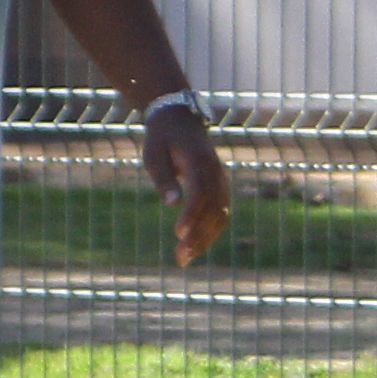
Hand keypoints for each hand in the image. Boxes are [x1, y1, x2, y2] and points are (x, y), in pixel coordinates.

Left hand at [144, 109, 232, 264]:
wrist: (180, 119)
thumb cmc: (162, 138)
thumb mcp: (154, 155)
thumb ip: (164, 178)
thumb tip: (172, 203)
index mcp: (199, 161)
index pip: (200, 193)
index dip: (191, 215)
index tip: (178, 234)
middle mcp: (215, 171)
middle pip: (213, 209)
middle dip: (198, 236)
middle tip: (180, 258)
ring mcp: (221, 179)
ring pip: (221, 215)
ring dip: (205, 239)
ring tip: (185, 258)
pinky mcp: (220, 186)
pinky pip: (221, 213)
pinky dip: (211, 232)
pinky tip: (196, 246)